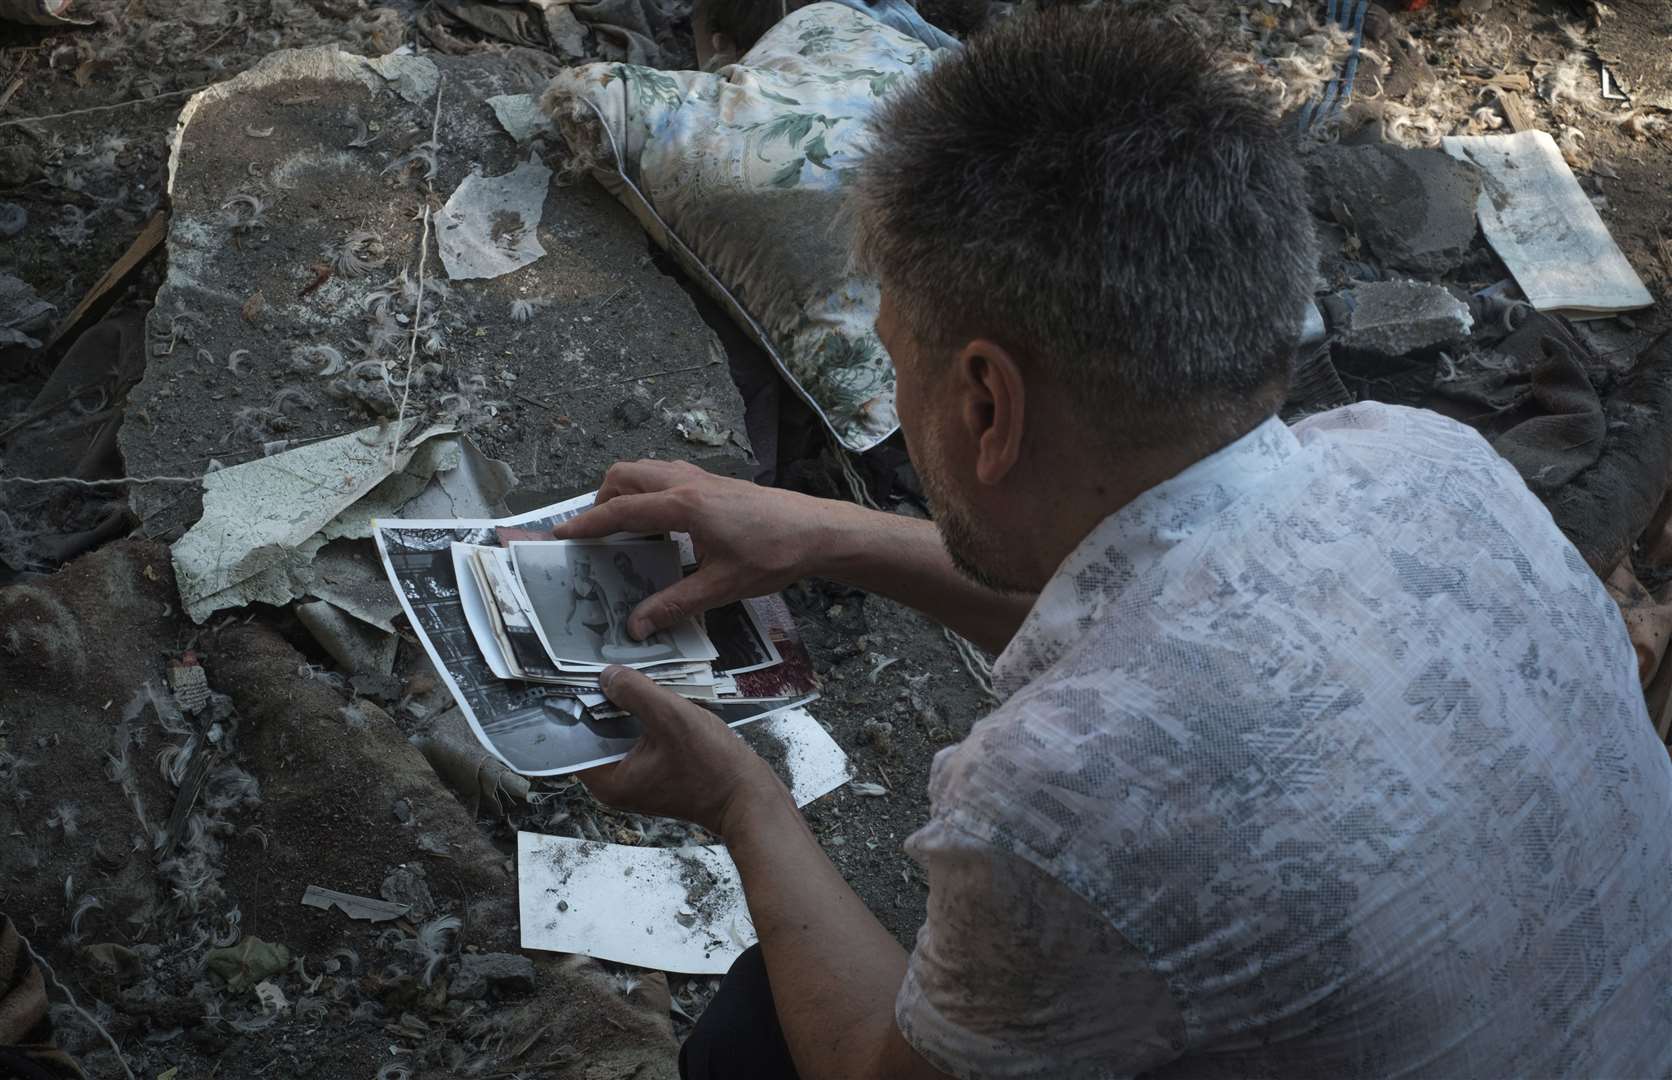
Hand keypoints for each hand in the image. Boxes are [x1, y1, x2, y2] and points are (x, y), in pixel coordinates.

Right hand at [553, 460, 833, 639]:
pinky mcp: (714, 481)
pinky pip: (666, 475)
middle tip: (596, 535)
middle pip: (624, 476)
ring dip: (625, 491)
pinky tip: (661, 524)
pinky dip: (649, 491)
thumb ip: (674, 605)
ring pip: (645, 470)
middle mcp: (686, 483)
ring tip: (624, 528)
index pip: (621, 510)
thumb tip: (636, 627)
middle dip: (601, 500)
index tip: (561, 535)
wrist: (816, 530)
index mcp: (683, 506)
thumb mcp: (721, 587)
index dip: (587, 524)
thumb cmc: (773, 555)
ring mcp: (701, 477)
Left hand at [577, 665, 782, 836]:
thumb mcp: (672, 718)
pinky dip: (642, 719)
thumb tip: (607, 675)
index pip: (572, 740)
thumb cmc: (713, 767)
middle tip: (604, 666)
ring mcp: (637, 779)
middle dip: (601, 702)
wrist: (750, 797)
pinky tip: (654, 697)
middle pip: (595, 734)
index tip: (573, 675)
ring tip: (629, 675)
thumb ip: (635, 692)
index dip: (572, 706)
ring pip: (619, 734)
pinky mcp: (656, 773)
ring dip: (625, 708)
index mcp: (608, 781)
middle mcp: (617, 784)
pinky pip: (638, 739)